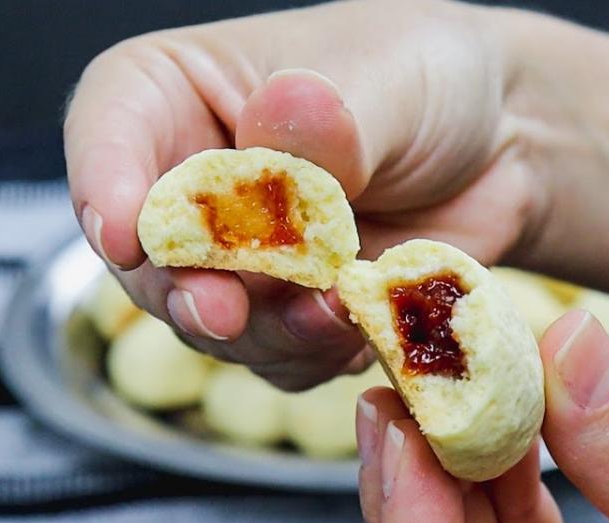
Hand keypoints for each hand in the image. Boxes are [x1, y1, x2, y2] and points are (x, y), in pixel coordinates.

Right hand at [63, 0, 540, 389]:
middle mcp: (191, 182)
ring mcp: (236, 257)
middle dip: (186, 289)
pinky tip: (362, 322)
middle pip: (146, 253)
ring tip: (337, 308)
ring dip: (267, 332)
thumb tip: (280, 122)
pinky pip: (274, 360)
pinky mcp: (284, 312)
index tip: (129, 233)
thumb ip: (329, 118)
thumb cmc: (425, 77)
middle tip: (224, 311)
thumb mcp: (383, 78)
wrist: (503, 144)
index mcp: (180, 91)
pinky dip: (313, 355)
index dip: (105, 184)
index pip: (109, 129)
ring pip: (210, 324)